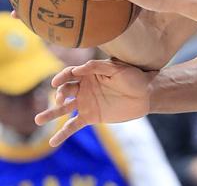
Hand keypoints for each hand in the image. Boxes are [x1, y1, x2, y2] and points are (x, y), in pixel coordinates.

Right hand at [34, 59, 154, 146]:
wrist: (146, 94)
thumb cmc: (133, 76)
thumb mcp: (117, 68)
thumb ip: (97, 67)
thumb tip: (76, 69)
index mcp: (89, 73)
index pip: (69, 73)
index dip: (61, 77)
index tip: (56, 82)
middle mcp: (84, 88)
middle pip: (64, 90)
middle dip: (59, 94)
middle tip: (60, 99)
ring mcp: (86, 103)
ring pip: (63, 109)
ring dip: (50, 113)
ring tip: (38, 120)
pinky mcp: (90, 117)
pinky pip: (72, 126)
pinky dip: (62, 134)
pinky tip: (52, 142)